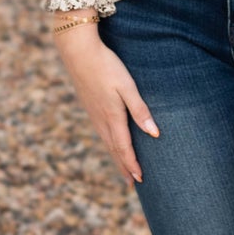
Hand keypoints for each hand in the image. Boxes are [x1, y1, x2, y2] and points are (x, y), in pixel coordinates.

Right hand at [50, 18, 158, 182]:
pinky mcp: (90, 107)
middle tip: (133, 183)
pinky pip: (101, 133)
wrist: (78, 51)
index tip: (140, 180)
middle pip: (115, 150)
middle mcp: (101, 120)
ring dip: (117, 158)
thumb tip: (155, 134)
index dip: (132, 165)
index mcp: (113, 117)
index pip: (124, 148)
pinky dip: (109, 144)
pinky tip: (111, 144)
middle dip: (125, 167)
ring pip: (107, 142)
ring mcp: (94, 114)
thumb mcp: (128, 86)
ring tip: (124, 170)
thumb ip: (140, 110)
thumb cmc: (107, 66)